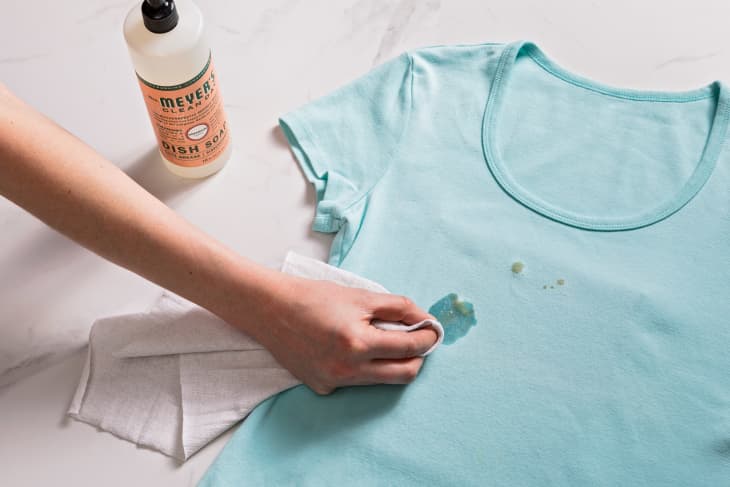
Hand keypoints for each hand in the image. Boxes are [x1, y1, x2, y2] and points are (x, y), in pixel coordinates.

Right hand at [245, 275, 437, 394]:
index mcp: (358, 344)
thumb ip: (398, 308)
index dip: (428, 338)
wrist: (270, 309)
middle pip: (403, 375)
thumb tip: (425, 320)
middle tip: (417, 340)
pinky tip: (348, 348)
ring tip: (383, 340)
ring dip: (391, 362)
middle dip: (417, 357)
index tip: (433, 330)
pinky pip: (355, 382)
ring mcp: (334, 383)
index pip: (409, 349)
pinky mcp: (322, 388)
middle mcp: (347, 371)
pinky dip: (363, 367)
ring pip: (380, 380)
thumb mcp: (360, 296)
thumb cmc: (314, 297)